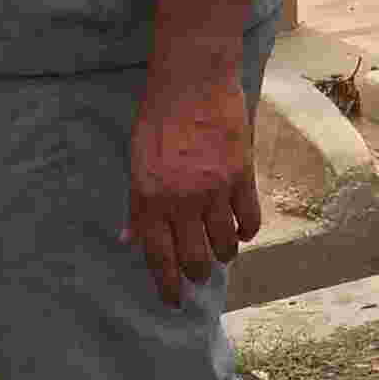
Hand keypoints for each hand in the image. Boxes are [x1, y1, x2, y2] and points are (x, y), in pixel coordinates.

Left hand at [127, 50, 262, 306]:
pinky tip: (240, 229)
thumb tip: (129, 240)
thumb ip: (136, 205)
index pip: (159, 256)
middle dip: (198, 272)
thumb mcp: (136, 161)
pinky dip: (246, 231)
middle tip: (199, 270)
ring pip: (225, 245)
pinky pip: (249, 220)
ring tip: (220, 248)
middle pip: (197, 259)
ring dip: (223, 253)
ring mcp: (215, 190)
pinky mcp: (242, 175)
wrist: (193, 79)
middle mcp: (182, 200)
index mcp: (150, 198)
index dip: (168, 284)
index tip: (174, 301)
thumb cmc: (157, 117)